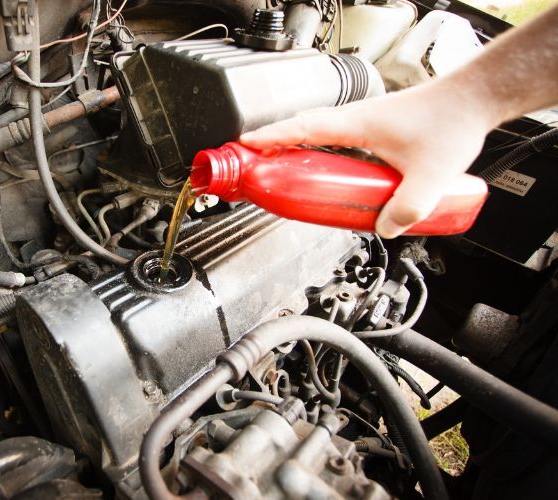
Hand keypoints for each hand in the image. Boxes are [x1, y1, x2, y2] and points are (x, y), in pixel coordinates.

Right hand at [240, 82, 494, 237]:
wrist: (473, 100)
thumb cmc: (451, 122)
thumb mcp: (430, 177)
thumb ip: (406, 209)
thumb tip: (385, 229)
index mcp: (357, 124)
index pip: (302, 128)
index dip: (271, 138)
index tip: (246, 146)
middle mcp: (357, 119)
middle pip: (303, 129)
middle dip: (275, 145)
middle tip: (257, 165)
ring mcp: (366, 121)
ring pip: (320, 133)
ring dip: (299, 148)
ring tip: (287, 172)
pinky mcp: (378, 128)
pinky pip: (339, 138)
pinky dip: (323, 151)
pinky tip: (332, 173)